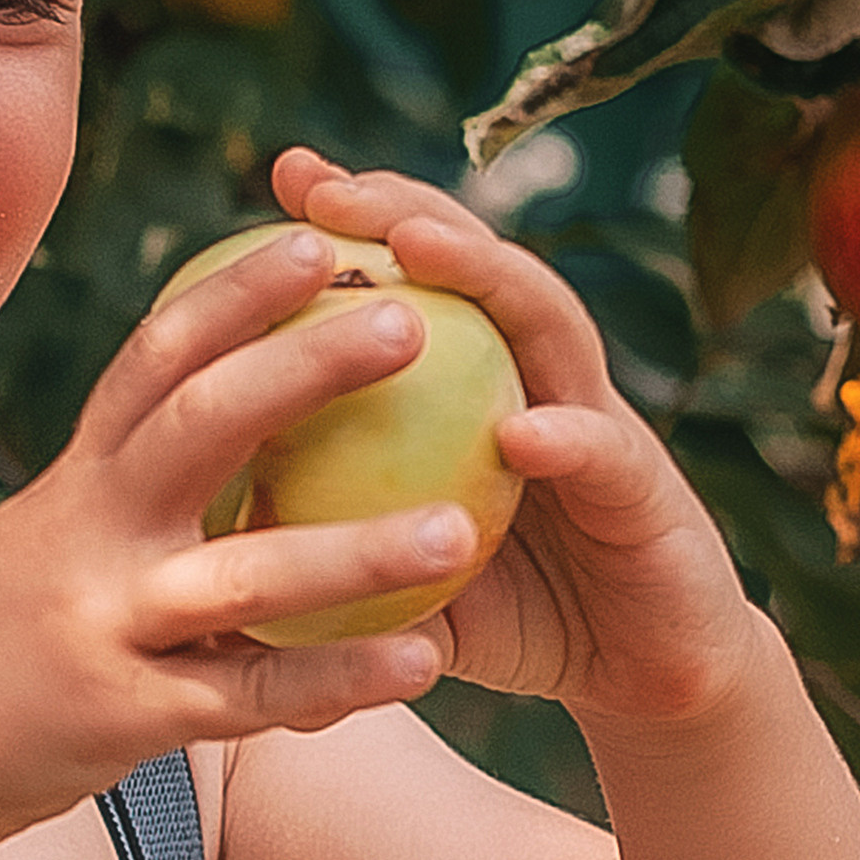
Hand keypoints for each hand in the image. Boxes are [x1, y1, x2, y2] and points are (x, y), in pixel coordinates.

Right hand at [0, 224, 491, 852]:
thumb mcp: (45, 538)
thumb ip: (130, 491)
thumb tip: (234, 430)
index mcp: (79, 479)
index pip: (157, 360)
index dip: (236, 295)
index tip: (315, 241)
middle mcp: (90, 531)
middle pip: (202, 425)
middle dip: (305, 367)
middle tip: (410, 321)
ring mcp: (105, 621)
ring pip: (245, 574)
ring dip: (358, 550)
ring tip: (461, 529)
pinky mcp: (122, 714)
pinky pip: (247, 694)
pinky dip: (337, 680)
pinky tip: (422, 662)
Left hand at [266, 146, 762, 729]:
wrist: (643, 684)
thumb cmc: (514, 616)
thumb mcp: (399, 576)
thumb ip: (329, 540)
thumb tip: (208, 529)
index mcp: (483, 389)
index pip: (422, 283)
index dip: (361, 221)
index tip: (286, 175)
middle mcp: (544, 383)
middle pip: (483, 270)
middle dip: (409, 210)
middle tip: (330, 184)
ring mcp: (602, 429)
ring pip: (551, 327)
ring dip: (488, 279)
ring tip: (418, 248)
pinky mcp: (652, 498)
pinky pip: (605, 458)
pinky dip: (566, 440)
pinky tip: (520, 432)